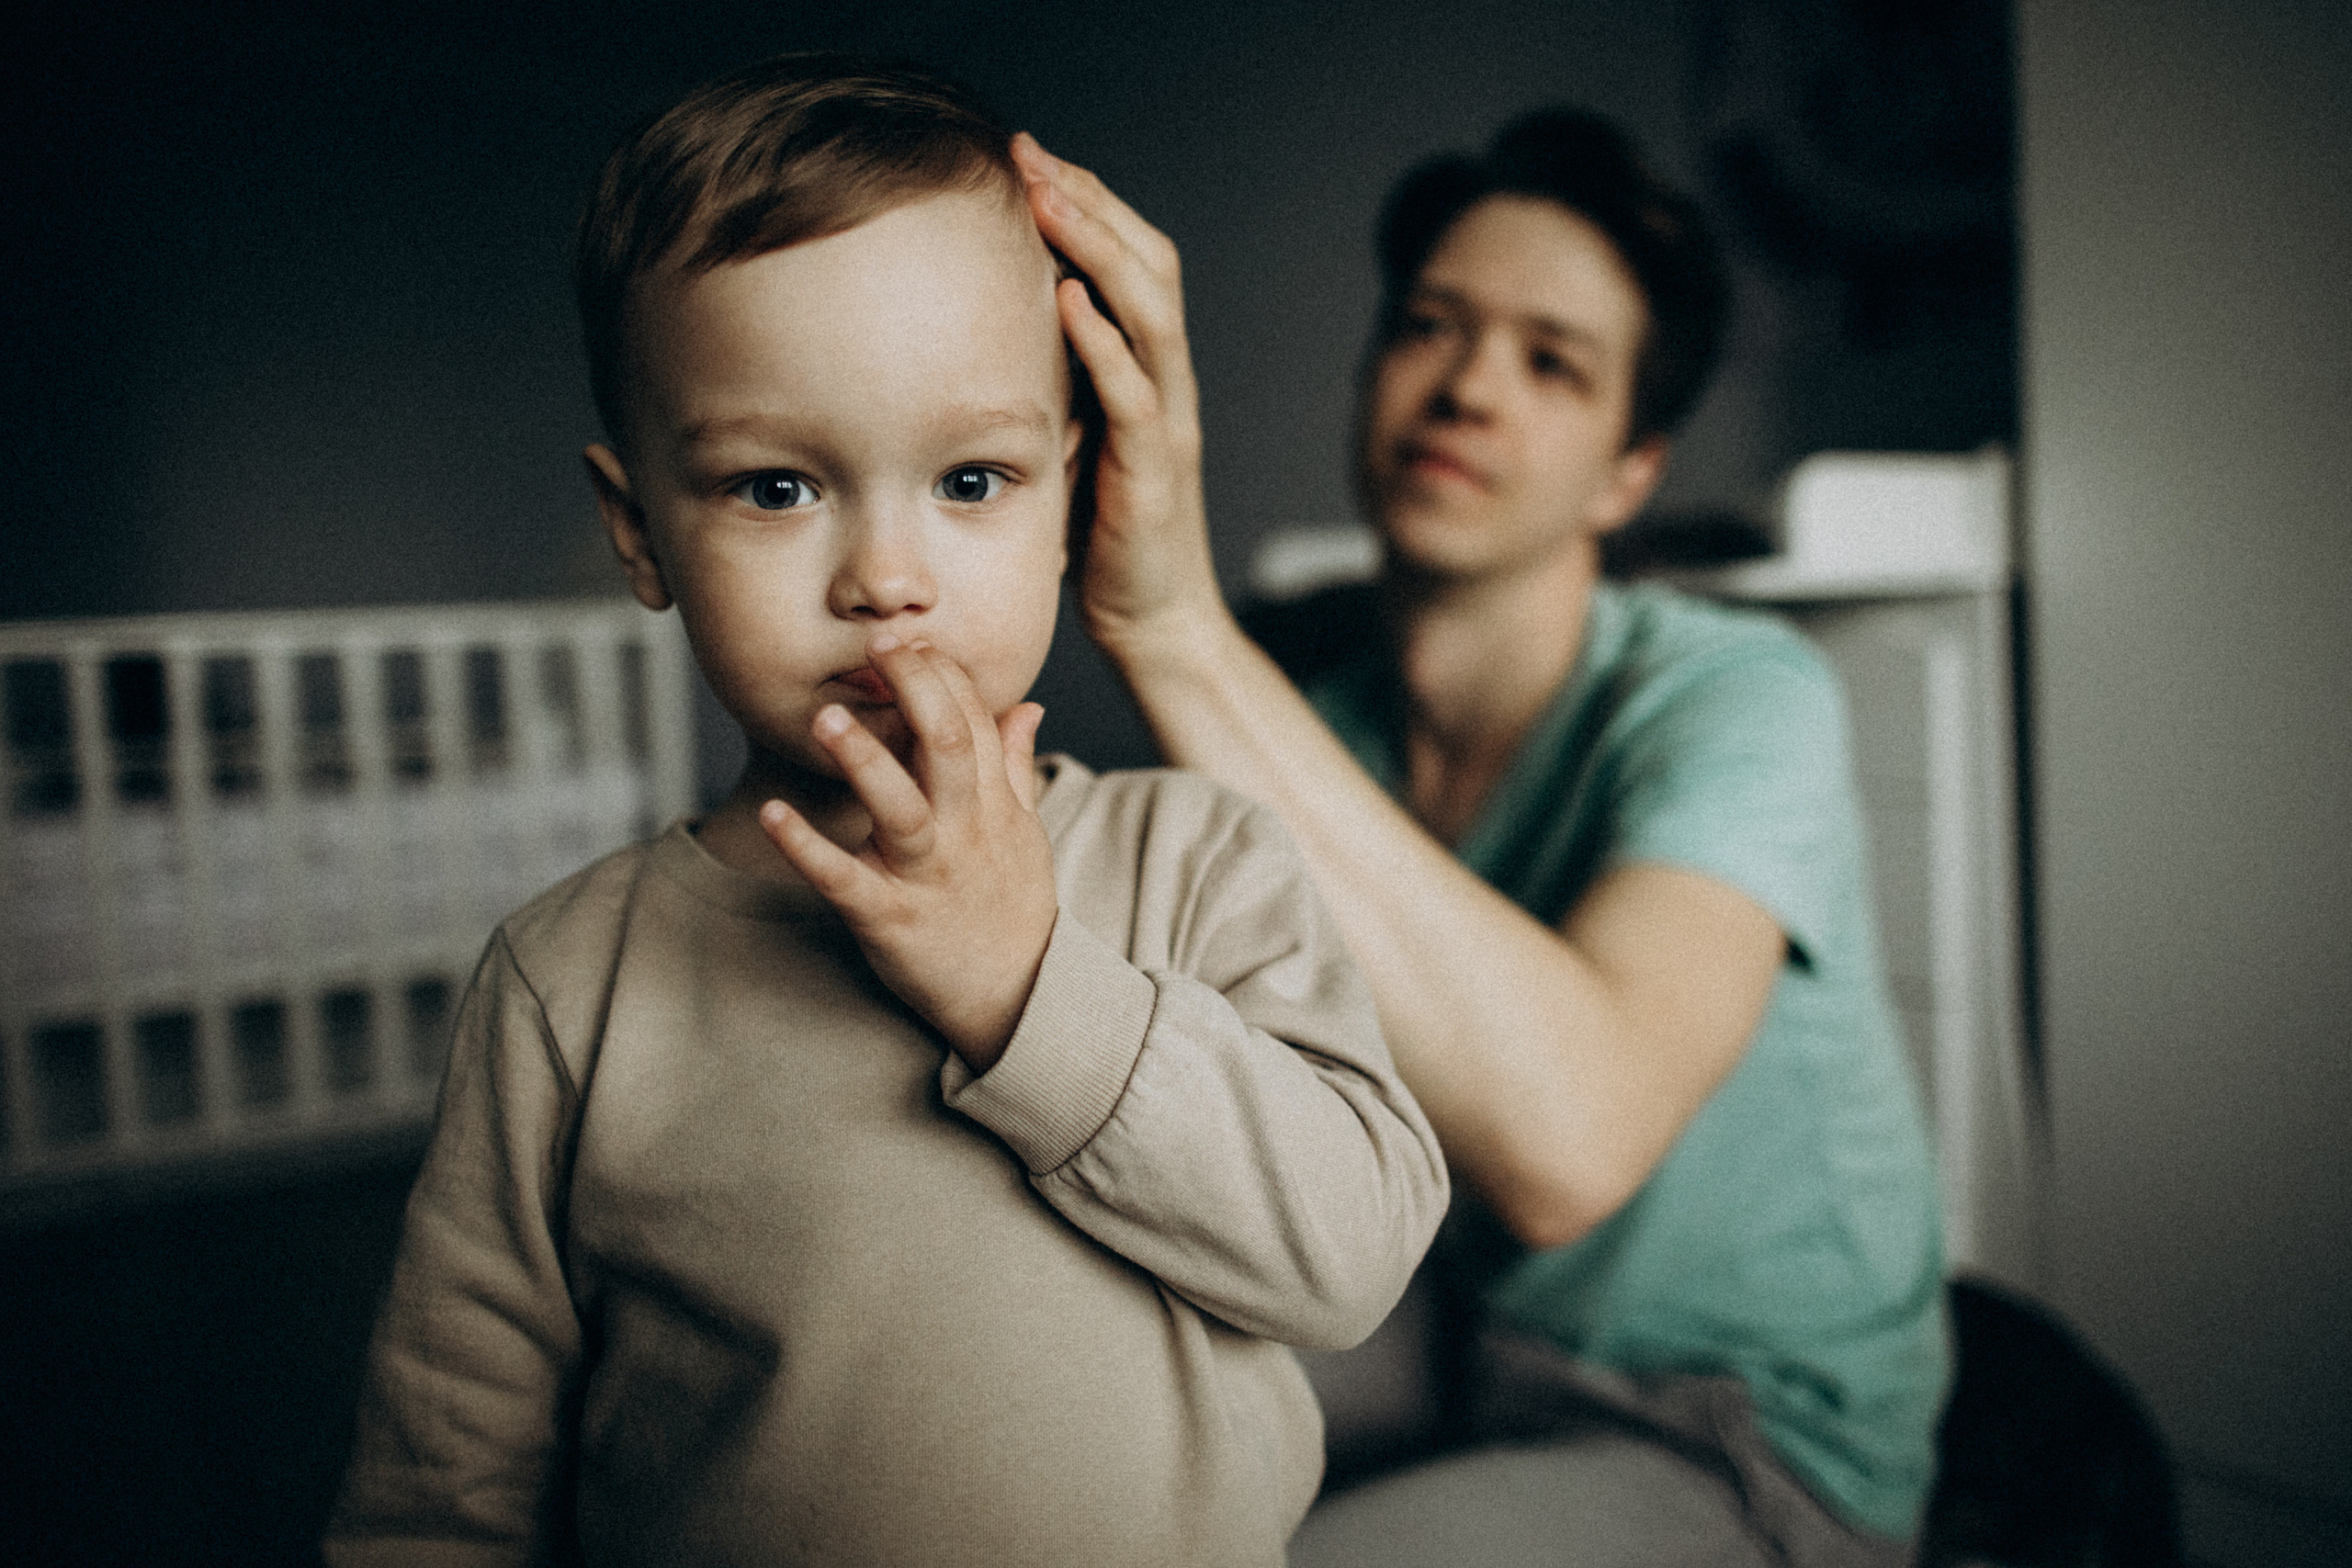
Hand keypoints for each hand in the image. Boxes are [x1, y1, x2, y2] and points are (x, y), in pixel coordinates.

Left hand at [758, 633, 1057, 1070]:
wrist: (1020, 1000)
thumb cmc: (1013, 911)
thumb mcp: (1028, 833)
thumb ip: (1018, 765)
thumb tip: (1027, 706)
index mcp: (995, 805)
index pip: (974, 720)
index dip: (941, 674)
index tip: (908, 639)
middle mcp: (965, 832)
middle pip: (948, 745)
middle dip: (913, 690)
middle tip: (876, 645)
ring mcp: (928, 876)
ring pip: (902, 807)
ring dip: (863, 761)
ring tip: (825, 718)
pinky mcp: (889, 919)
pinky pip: (845, 880)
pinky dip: (808, 848)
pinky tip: (777, 813)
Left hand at [1013, 132, 1227, 666]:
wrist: (1156, 626)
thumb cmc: (1105, 542)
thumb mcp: (1072, 445)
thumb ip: (1050, 392)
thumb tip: (977, 343)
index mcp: (1148, 375)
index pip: (1131, 265)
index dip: (1088, 207)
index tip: (1030, 162)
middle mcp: (1167, 386)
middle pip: (1149, 266)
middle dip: (1090, 203)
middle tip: (1030, 156)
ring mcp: (1167, 426)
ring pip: (1149, 313)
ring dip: (1096, 249)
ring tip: (1048, 201)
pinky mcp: (1152, 473)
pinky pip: (1134, 393)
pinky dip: (1102, 341)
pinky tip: (1066, 300)